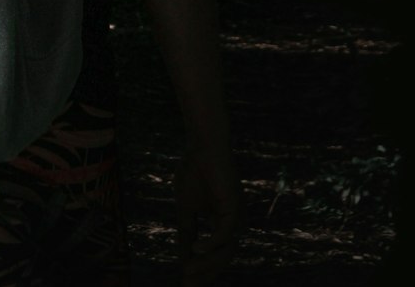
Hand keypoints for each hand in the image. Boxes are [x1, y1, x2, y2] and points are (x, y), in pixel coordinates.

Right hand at [175, 145, 242, 283]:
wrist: (202, 145)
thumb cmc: (193, 170)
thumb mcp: (185, 208)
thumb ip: (186, 231)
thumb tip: (184, 257)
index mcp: (221, 221)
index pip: (213, 253)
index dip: (200, 269)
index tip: (185, 283)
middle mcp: (232, 222)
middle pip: (221, 257)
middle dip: (204, 272)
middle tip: (187, 282)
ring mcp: (234, 216)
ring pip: (225, 251)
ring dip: (206, 264)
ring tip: (187, 270)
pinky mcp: (234, 208)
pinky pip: (224, 235)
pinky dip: (210, 245)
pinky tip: (195, 249)